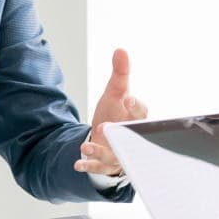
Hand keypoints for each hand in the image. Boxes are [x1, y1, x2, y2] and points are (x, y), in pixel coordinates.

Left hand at [78, 48, 147, 177]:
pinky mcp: (106, 165)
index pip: (141, 113)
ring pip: (113, 155)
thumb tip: (121, 50)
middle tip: (107, 127)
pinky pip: (99, 168)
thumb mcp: (116, 92)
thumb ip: (120, 74)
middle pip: (130, 138)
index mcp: (136, 118)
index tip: (128, 99)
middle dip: (119, 133)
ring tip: (86, 147)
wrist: (108, 138)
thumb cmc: (116, 112)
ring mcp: (119, 153)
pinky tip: (77, 164)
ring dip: (99, 152)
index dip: (135, 107)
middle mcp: (131, 138)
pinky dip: (88, 166)